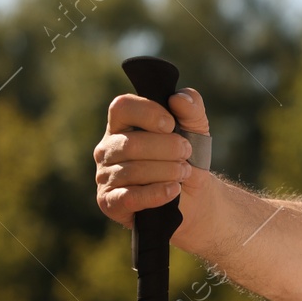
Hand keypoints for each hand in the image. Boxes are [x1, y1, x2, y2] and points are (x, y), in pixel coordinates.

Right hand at [95, 86, 211, 227]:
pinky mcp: (110, 202)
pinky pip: (129, 197)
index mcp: (122, 124)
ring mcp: (105, 175)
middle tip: (186, 153)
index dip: (148, 113)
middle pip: (131, 143)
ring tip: (184, 172)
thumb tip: (178, 98)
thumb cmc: (187, 156)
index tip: (171, 125)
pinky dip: (155, 194)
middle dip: (167, 148)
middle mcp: (108, 147)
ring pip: (132, 171)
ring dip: (166, 171)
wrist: (194, 194)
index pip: (122, 107)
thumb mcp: (196, 127)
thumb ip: (191, 106)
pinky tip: (173, 190)